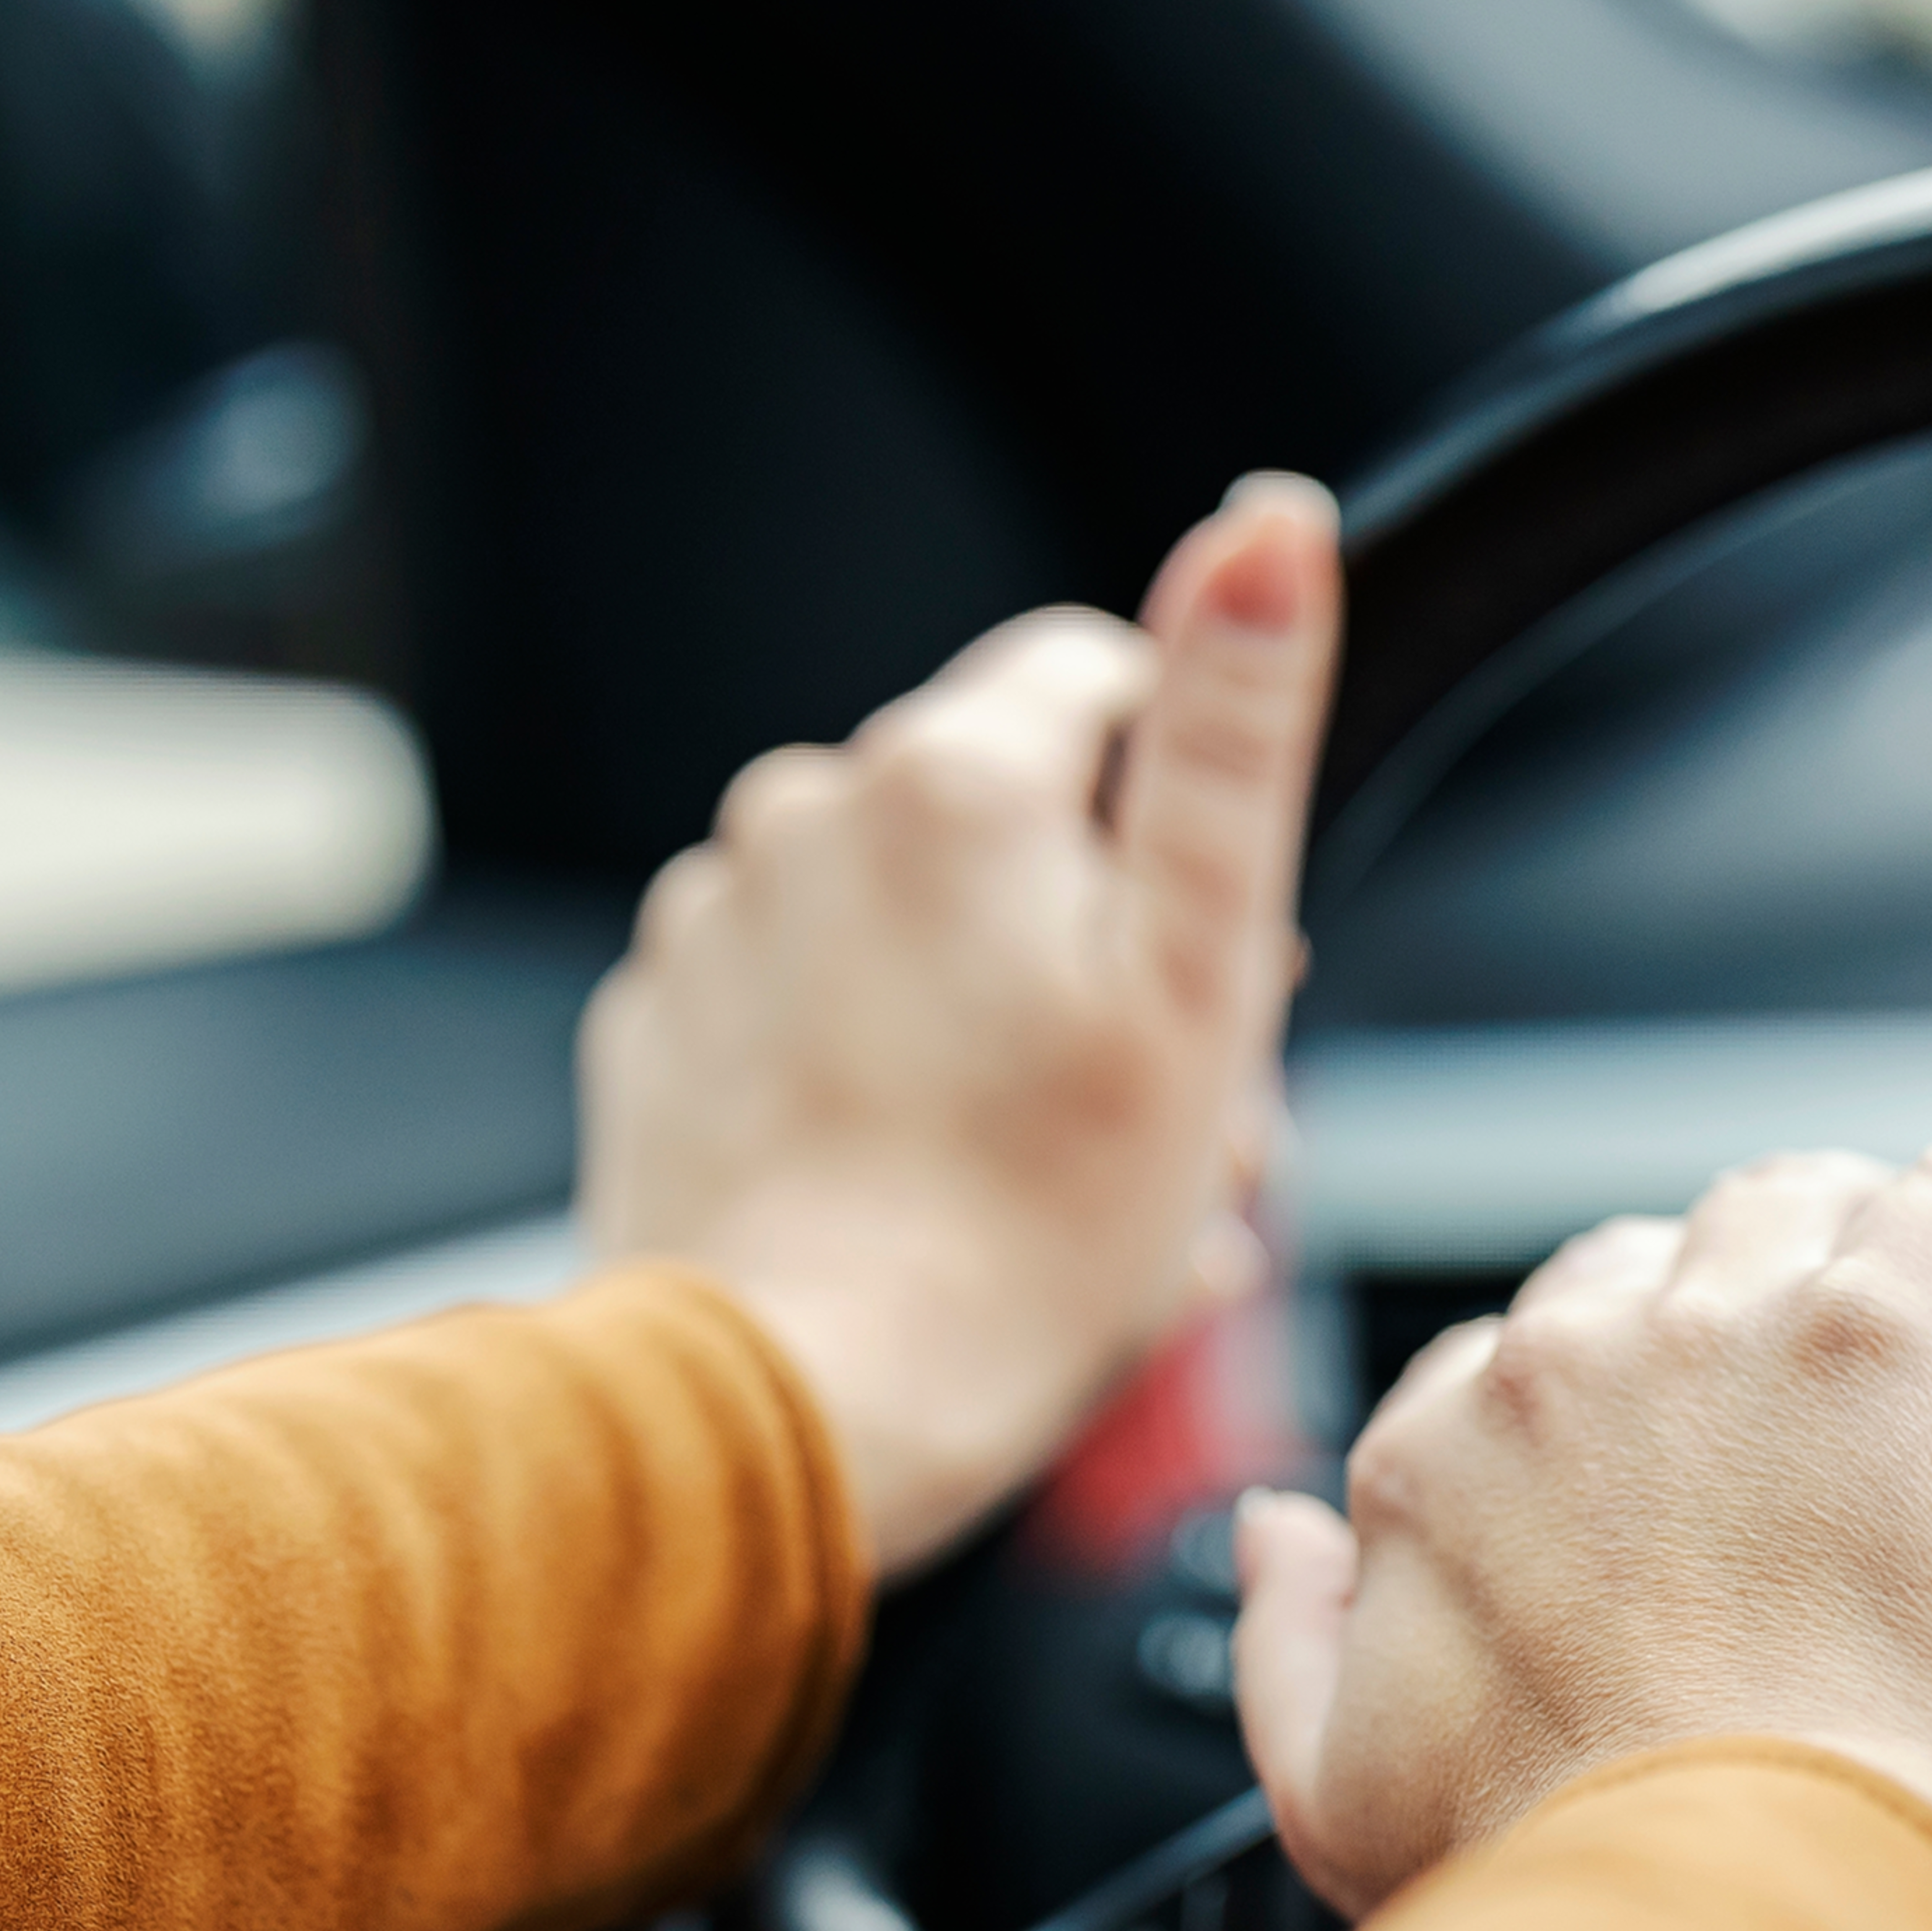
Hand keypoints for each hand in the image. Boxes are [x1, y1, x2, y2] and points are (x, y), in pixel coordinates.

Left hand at [579, 480, 1339, 1579]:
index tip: (1195, 954)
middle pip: (1001, 812)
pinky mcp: (659, 1026)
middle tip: (1141, 1106)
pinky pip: (800, 1002)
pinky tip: (918, 1183)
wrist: (801, 1409)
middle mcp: (805, 809)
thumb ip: (1233, 734)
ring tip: (1030, 1169)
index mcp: (953, 776)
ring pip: (900, 914)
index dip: (1174, 815)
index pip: (1102, 679)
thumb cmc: (1027, 1232)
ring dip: (978, 1003)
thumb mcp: (1198, 980)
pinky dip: (868, 1068)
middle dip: (1083, 927)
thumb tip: (1272, 522)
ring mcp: (713, 918)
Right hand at [1233, 1141, 1931, 1914]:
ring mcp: (1731, 1329)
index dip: (1589, 1403)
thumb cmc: (1563, 1880)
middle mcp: (1565, 1365)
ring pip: (1789, 1203)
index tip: (1661, 1461)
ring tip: (1913, 1291)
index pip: (1504, 1367)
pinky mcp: (1894, 1328)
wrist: (1742, 1904)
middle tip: (1793, 1395)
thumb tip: (1276, 1528)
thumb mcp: (1340, 1801)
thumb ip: (1285, 1645)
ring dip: (1842, 1233)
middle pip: (1644, 1264)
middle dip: (1706, 1303)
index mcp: (1439, 1461)